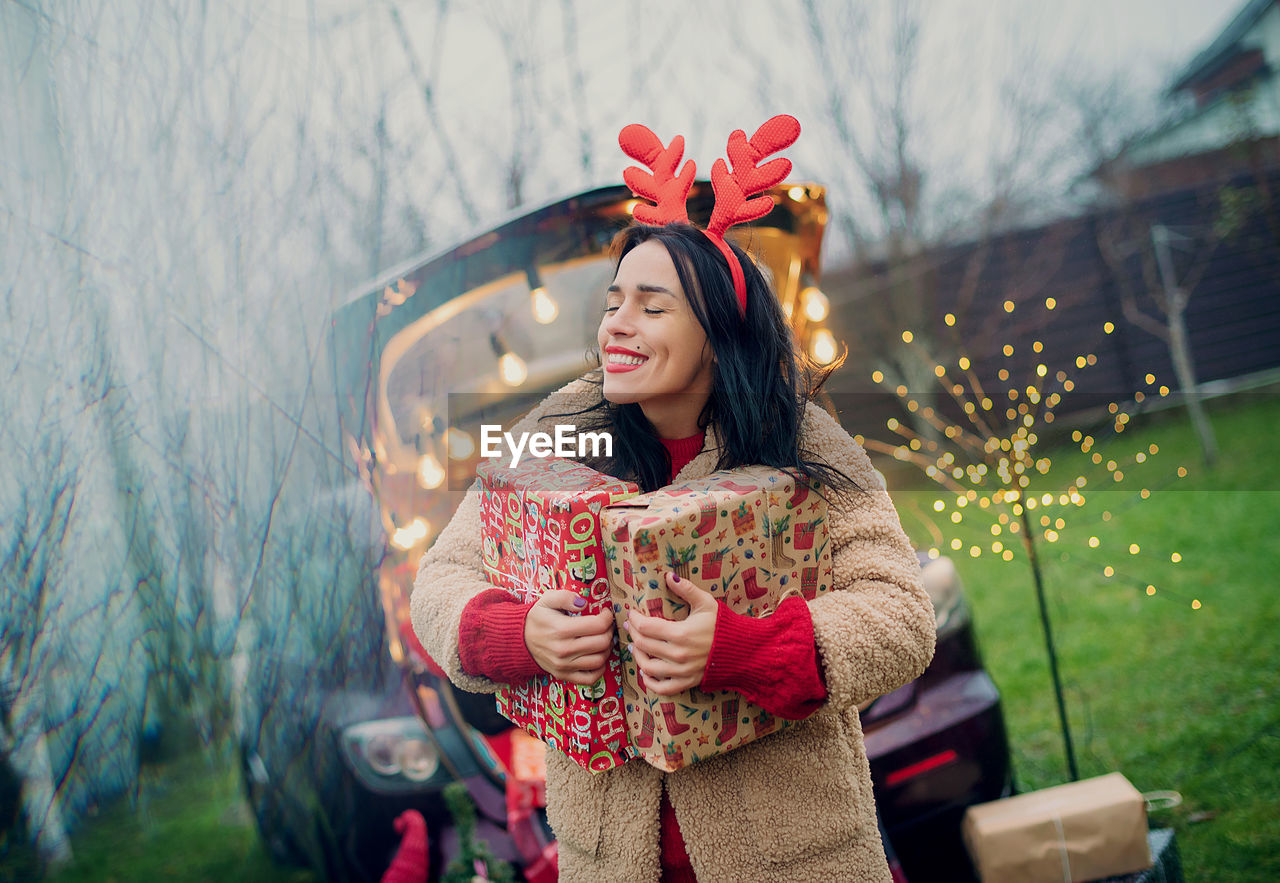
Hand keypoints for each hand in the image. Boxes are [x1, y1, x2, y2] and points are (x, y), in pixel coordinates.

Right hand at [523, 590, 615, 685]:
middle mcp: (564, 650)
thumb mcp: (548, 600)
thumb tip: (583, 603)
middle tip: (605, 625)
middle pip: (602, 643)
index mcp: (561, 629)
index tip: (605, 613)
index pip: (598, 625)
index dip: (607, 617)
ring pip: (599, 660)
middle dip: (609, 631)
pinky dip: (599, 669)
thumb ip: (566, 597)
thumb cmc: (537, 618)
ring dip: (607, 649)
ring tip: (602, 639)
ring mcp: (564, 665)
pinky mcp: (563, 675)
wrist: (519, 639)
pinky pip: (590, 679)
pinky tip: (597, 657)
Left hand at [626, 572, 718, 694]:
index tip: (632, 613)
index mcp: (681, 634)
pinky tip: (645, 671)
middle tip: (632, 626)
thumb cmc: (723, 625)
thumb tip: (668, 576)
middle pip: (643, 645)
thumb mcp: (706, 603)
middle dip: (634, 634)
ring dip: (638, 656)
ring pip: (648, 667)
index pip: (646, 627)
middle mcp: (678, 655)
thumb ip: (686, 589)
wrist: (743, 650)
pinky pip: (662, 688)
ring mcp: (682, 671)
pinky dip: (650, 682)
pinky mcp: (687, 682)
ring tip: (636, 646)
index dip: (635, 619)